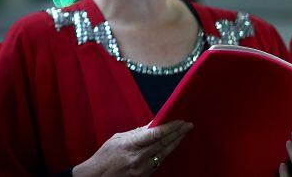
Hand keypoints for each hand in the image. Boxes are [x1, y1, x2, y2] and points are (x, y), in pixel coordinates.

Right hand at [73, 121, 192, 176]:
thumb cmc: (104, 157)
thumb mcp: (116, 140)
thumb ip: (136, 133)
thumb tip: (152, 125)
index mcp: (129, 146)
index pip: (155, 135)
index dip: (169, 127)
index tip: (179, 121)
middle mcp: (139, 159)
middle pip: (164, 144)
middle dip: (177, 133)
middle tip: (187, 125)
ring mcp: (143, 170)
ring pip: (164, 154)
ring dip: (175, 143)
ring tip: (183, 133)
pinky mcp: (146, 176)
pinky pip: (159, 162)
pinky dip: (166, 152)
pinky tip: (171, 146)